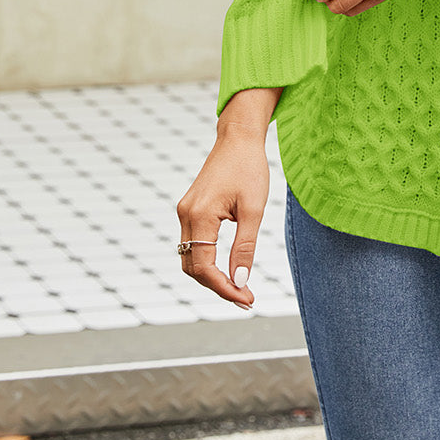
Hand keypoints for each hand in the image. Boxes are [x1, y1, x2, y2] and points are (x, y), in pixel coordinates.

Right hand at [175, 132, 270, 307]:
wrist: (238, 139)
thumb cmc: (249, 169)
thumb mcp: (254, 210)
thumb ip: (245, 247)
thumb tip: (241, 281)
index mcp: (200, 215)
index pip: (204, 267)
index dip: (224, 288)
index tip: (246, 300)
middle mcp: (186, 215)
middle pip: (192, 268)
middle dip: (218, 287)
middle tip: (245, 299)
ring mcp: (185, 212)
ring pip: (190, 258)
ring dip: (211, 277)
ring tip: (239, 289)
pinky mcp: (190, 209)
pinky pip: (192, 244)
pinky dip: (207, 261)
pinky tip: (227, 269)